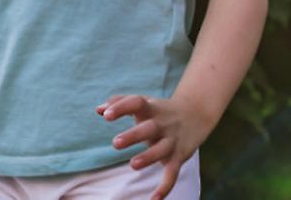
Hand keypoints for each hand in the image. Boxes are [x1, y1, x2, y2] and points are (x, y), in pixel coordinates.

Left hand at [96, 93, 211, 199]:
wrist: (194, 114)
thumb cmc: (158, 109)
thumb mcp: (142, 102)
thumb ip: (119, 103)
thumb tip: (98, 110)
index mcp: (149, 107)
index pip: (135, 103)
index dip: (121, 107)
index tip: (105, 116)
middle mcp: (161, 123)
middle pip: (149, 128)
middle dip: (133, 136)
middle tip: (115, 144)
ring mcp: (171, 140)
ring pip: (162, 149)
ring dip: (149, 157)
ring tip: (133, 165)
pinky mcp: (179, 157)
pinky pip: (173, 173)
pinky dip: (165, 187)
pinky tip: (153, 199)